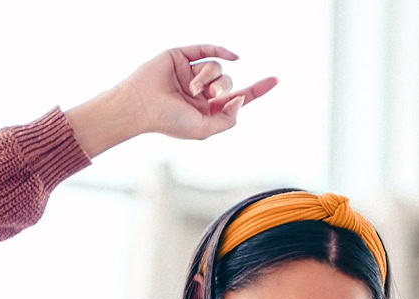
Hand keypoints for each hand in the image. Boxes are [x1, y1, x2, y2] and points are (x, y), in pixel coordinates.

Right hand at [114, 45, 278, 139]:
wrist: (142, 106)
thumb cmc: (169, 121)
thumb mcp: (204, 129)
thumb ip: (227, 119)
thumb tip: (240, 99)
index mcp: (206, 109)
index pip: (237, 97)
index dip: (257, 89)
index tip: (275, 79)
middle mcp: (200, 91)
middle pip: (227, 83)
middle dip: (222, 89)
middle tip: (208, 96)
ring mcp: (191, 73)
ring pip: (216, 68)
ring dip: (208, 78)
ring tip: (190, 89)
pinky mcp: (182, 57)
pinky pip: (207, 50)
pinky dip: (221, 51)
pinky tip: (233, 57)